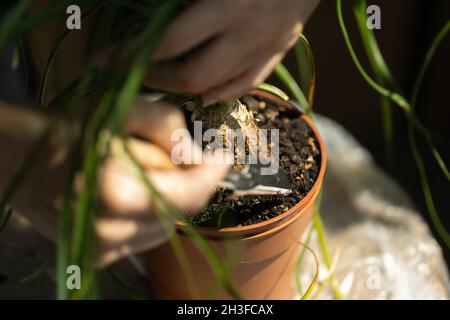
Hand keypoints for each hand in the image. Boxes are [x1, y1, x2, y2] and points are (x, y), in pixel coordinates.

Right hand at [0, 98, 229, 267]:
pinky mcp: (100, 256)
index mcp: (117, 193)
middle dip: (183, 183)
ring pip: (166, 226)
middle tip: (160, 155)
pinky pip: (146, 235)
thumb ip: (168, 126)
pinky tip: (127, 192)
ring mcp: (104, 249)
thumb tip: (197, 157)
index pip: (190, 196)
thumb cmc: (69, 129)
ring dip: (165, 199)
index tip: (221, 157)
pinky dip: (148, 214)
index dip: (211, 176)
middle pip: (180, 212)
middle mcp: (112, 231)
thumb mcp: (121, 109)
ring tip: (135, 172)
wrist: (19, 159)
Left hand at [145, 0, 318, 104]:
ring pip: (217, 87)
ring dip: (181, 88)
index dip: (134, 53)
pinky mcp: (278, 52)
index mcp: (228, 5)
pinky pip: (246, 84)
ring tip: (160, 78)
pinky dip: (220, 92)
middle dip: (154, 78)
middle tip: (133, 69)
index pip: (170, 43)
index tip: (107, 57)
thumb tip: (150, 8)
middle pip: (191, 76)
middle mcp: (247, 35)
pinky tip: (203, 92)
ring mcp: (266, 48)